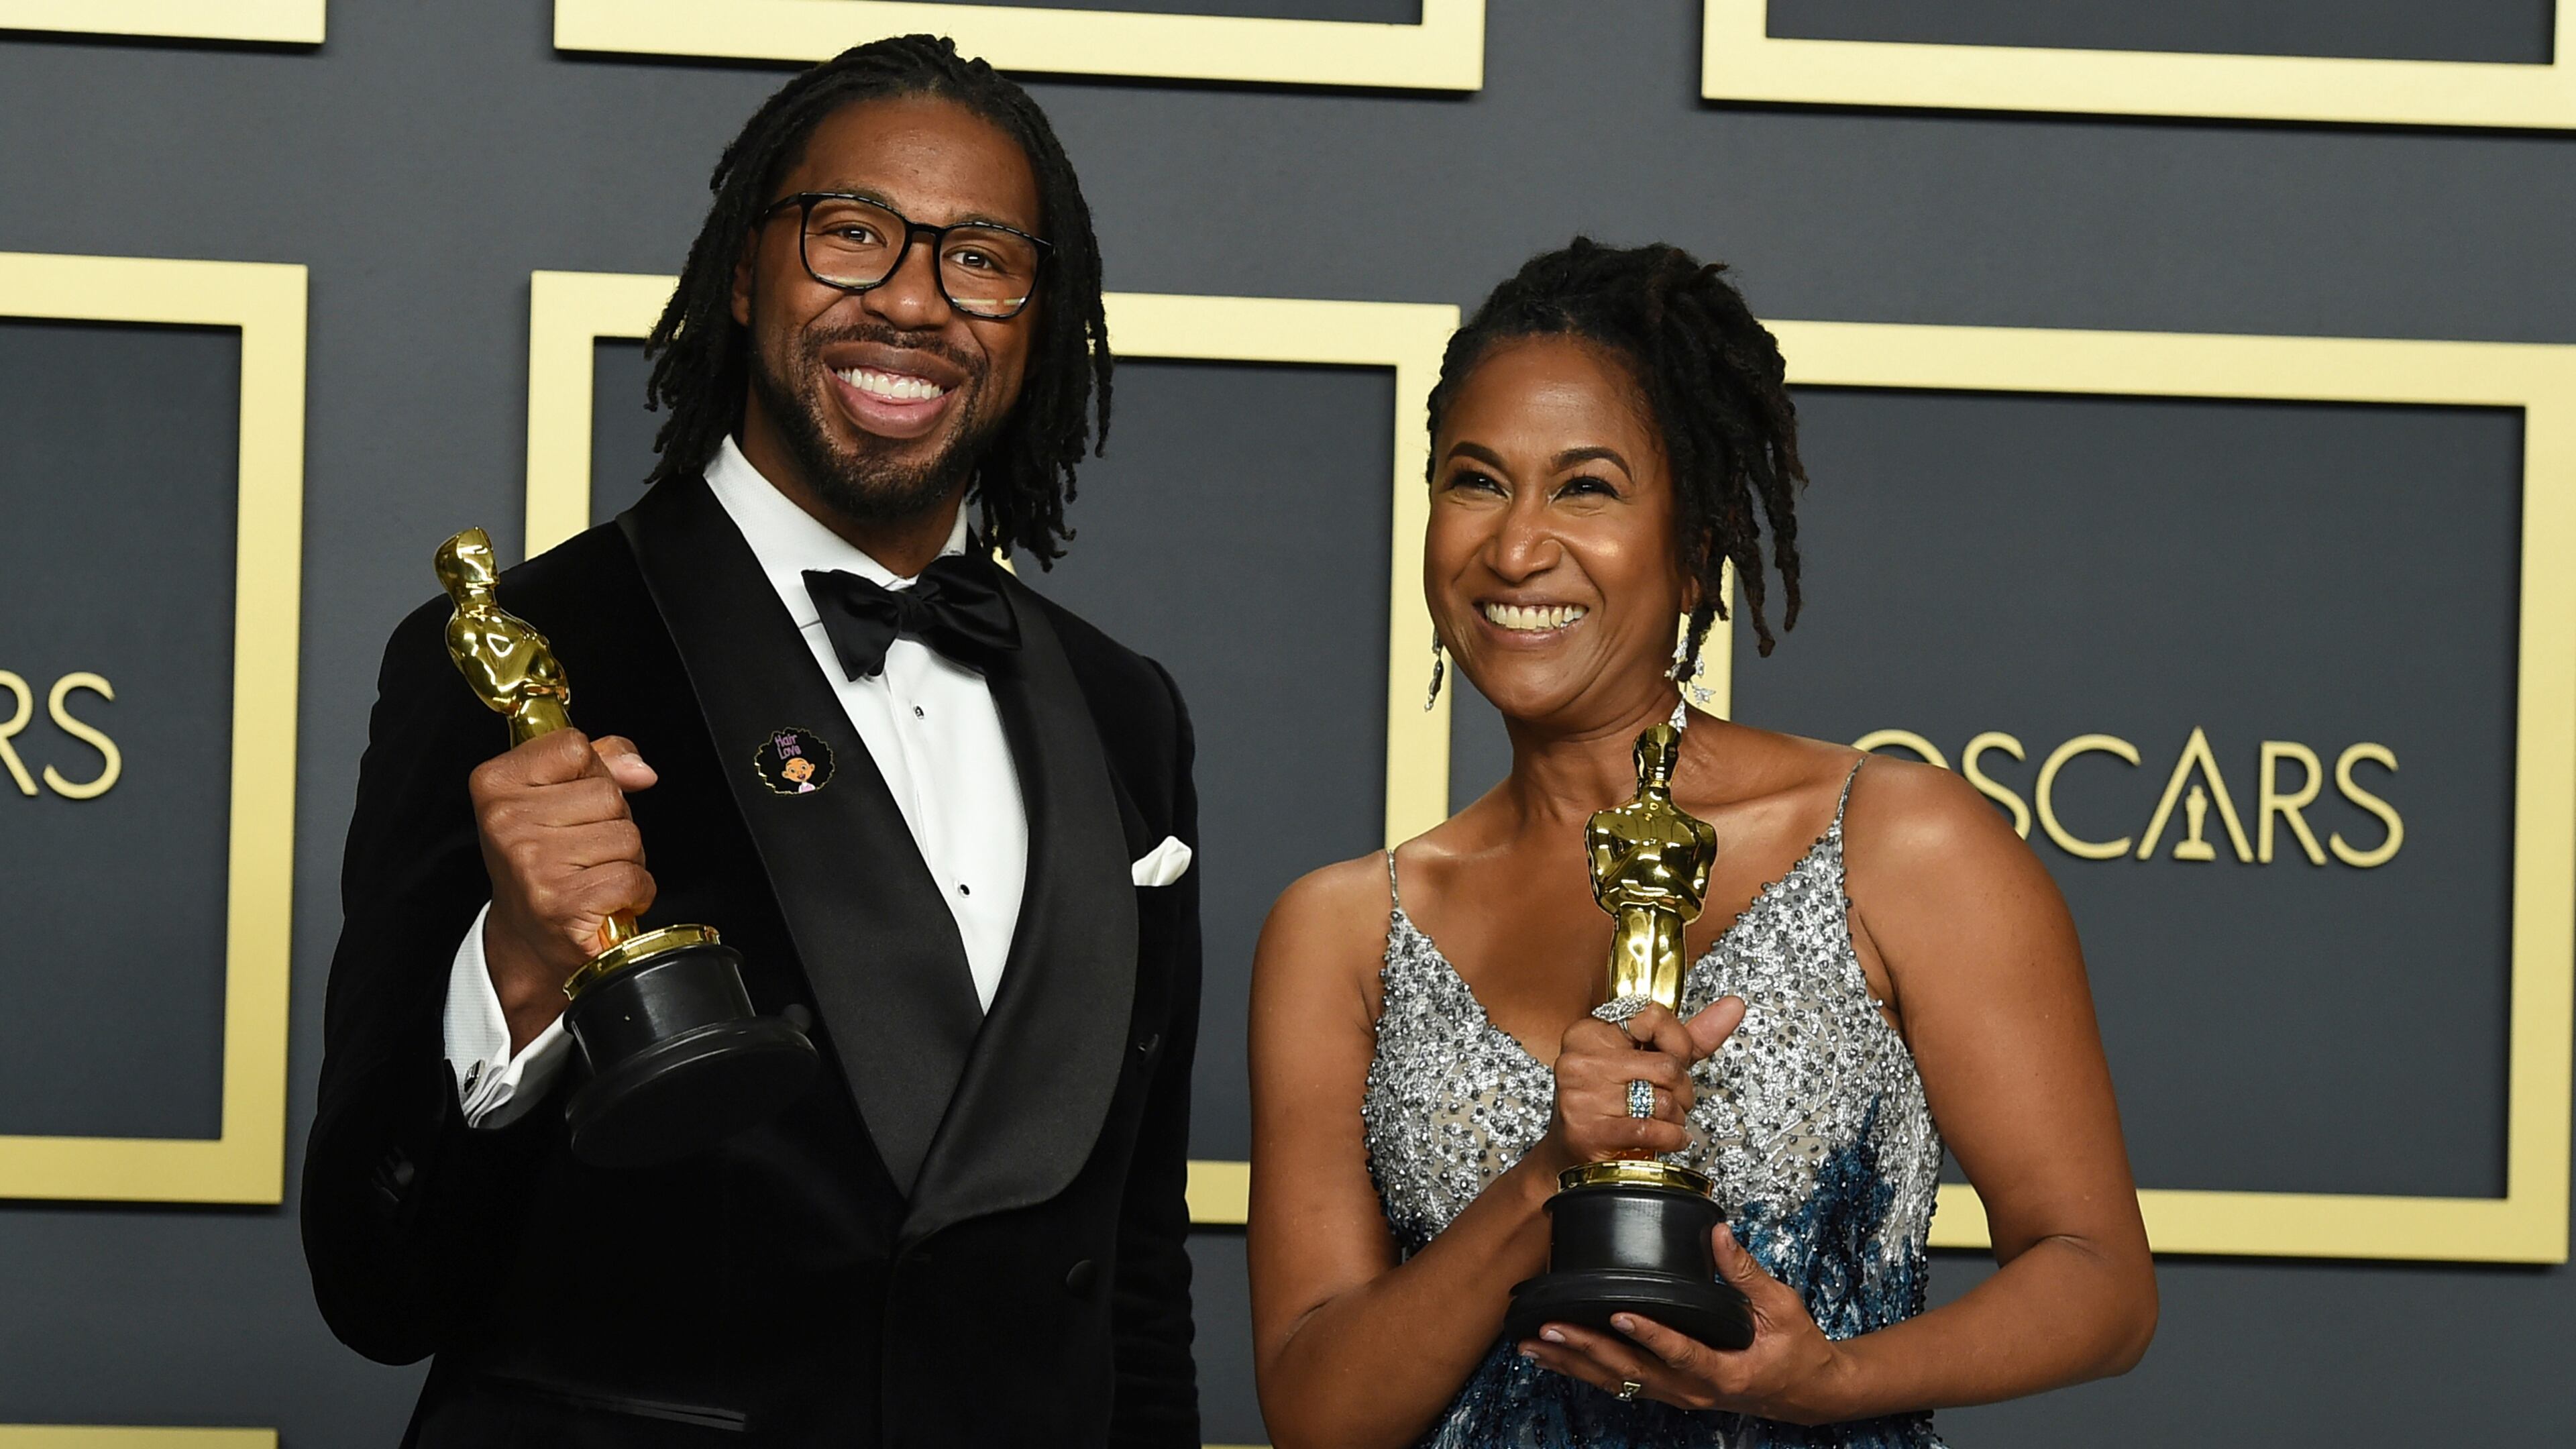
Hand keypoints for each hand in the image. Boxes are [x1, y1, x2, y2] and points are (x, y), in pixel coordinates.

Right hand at [471, 730, 657, 1049]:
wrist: (528, 937)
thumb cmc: (544, 860)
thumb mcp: (555, 797)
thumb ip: (598, 761)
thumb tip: (641, 769)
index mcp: (496, 784)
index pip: (574, 746)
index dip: (592, 773)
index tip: (572, 802)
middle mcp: (507, 821)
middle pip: (608, 792)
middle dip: (612, 820)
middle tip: (583, 847)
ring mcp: (532, 861)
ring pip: (626, 833)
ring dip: (624, 857)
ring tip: (591, 872)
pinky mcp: (562, 901)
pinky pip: (633, 875)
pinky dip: (635, 890)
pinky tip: (606, 898)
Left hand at [1519, 1223, 1850, 1424]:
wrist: (1807, 1392)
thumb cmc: (1797, 1349)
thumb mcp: (1781, 1307)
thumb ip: (1745, 1272)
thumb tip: (1718, 1233)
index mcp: (1725, 1370)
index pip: (1681, 1353)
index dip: (1649, 1335)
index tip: (1619, 1314)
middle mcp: (1695, 1389)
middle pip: (1633, 1373)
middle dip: (1585, 1350)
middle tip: (1547, 1329)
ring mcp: (1680, 1395)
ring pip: (1619, 1383)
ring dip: (1574, 1365)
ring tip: (1534, 1346)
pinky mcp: (1671, 1392)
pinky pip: (1623, 1385)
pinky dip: (1586, 1372)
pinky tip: (1557, 1359)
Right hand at [1535, 997, 1745, 1174]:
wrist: (1572, 1151)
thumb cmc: (1614, 1100)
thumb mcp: (1646, 1060)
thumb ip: (1690, 1036)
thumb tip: (1735, 1005)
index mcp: (1590, 1031)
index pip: (1652, 1015)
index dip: (1678, 1042)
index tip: (1676, 1059)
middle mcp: (1580, 1058)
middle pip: (1666, 1065)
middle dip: (1683, 1089)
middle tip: (1674, 1100)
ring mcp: (1582, 1094)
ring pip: (1662, 1099)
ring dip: (1675, 1117)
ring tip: (1662, 1119)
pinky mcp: (1588, 1129)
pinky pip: (1651, 1128)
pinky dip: (1672, 1137)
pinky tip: (1669, 1137)